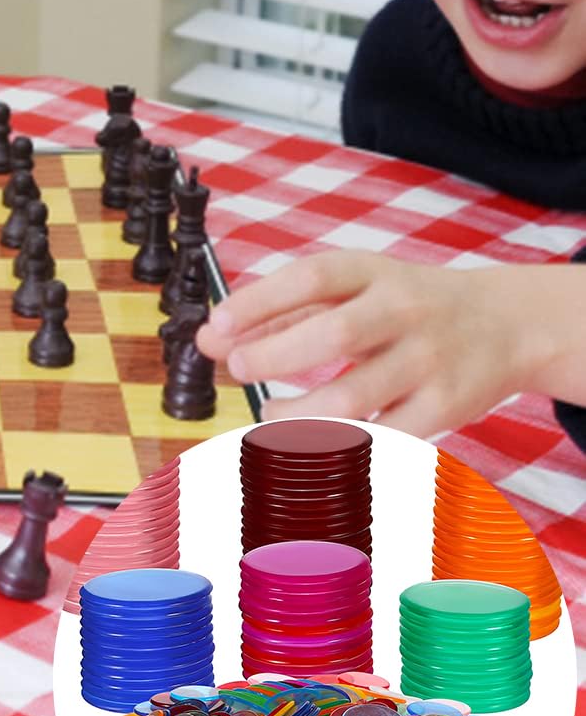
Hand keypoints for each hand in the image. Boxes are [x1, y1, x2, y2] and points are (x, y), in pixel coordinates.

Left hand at [193, 252, 570, 436]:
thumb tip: (209, 340)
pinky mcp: (444, 407)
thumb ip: (279, 312)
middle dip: (274, 356)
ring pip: (355, 396)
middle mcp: (404, 311)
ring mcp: (428, 360)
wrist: (506, 325)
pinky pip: (384, 435)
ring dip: (298, 413)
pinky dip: (341, 443)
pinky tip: (314, 441)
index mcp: (373, 272)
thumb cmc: (404, 305)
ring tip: (270, 413)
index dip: (258, 302)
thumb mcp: (351, 290)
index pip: (310, 278)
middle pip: (334, 335)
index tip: (216, 325)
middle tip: (238, 368)